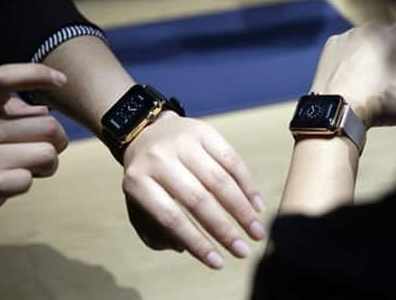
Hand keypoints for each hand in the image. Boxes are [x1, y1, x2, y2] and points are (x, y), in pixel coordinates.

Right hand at [0, 64, 67, 236]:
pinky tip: (14, 183)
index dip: (38, 73)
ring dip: (48, 165)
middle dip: (57, 141)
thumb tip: (45, 111)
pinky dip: (29, 183)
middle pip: (49, 126)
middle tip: (39, 151)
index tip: (61, 80)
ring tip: (29, 168)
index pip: (6, 78)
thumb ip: (10, 113)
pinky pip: (28, 180)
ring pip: (48, 154)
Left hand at [121, 111, 265, 268]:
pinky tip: (256, 206)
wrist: (146, 132)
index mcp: (138, 182)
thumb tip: (188, 247)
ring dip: (242, 210)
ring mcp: (183, 142)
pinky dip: (247, 185)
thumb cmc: (147, 179)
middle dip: (224, 230)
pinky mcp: (204, 131)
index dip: (197, 242)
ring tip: (257, 233)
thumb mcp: (138, 205)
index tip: (218, 264)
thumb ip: (157, 231)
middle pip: (198, 199)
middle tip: (243, 252)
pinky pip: (231, 159)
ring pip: (219, 179)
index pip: (171, 217)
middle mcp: (159, 159)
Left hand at [310, 21, 395, 127]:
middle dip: (393, 71)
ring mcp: (349, 34)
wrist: (340, 107)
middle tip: (386, 92)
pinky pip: (346, 54)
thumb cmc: (382, 103)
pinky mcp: (331, 43)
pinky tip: (349, 83)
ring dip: (371, 67)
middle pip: (393, 52)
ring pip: (369, 52)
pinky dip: (349, 66)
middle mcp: (374, 26)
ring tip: (367, 90)